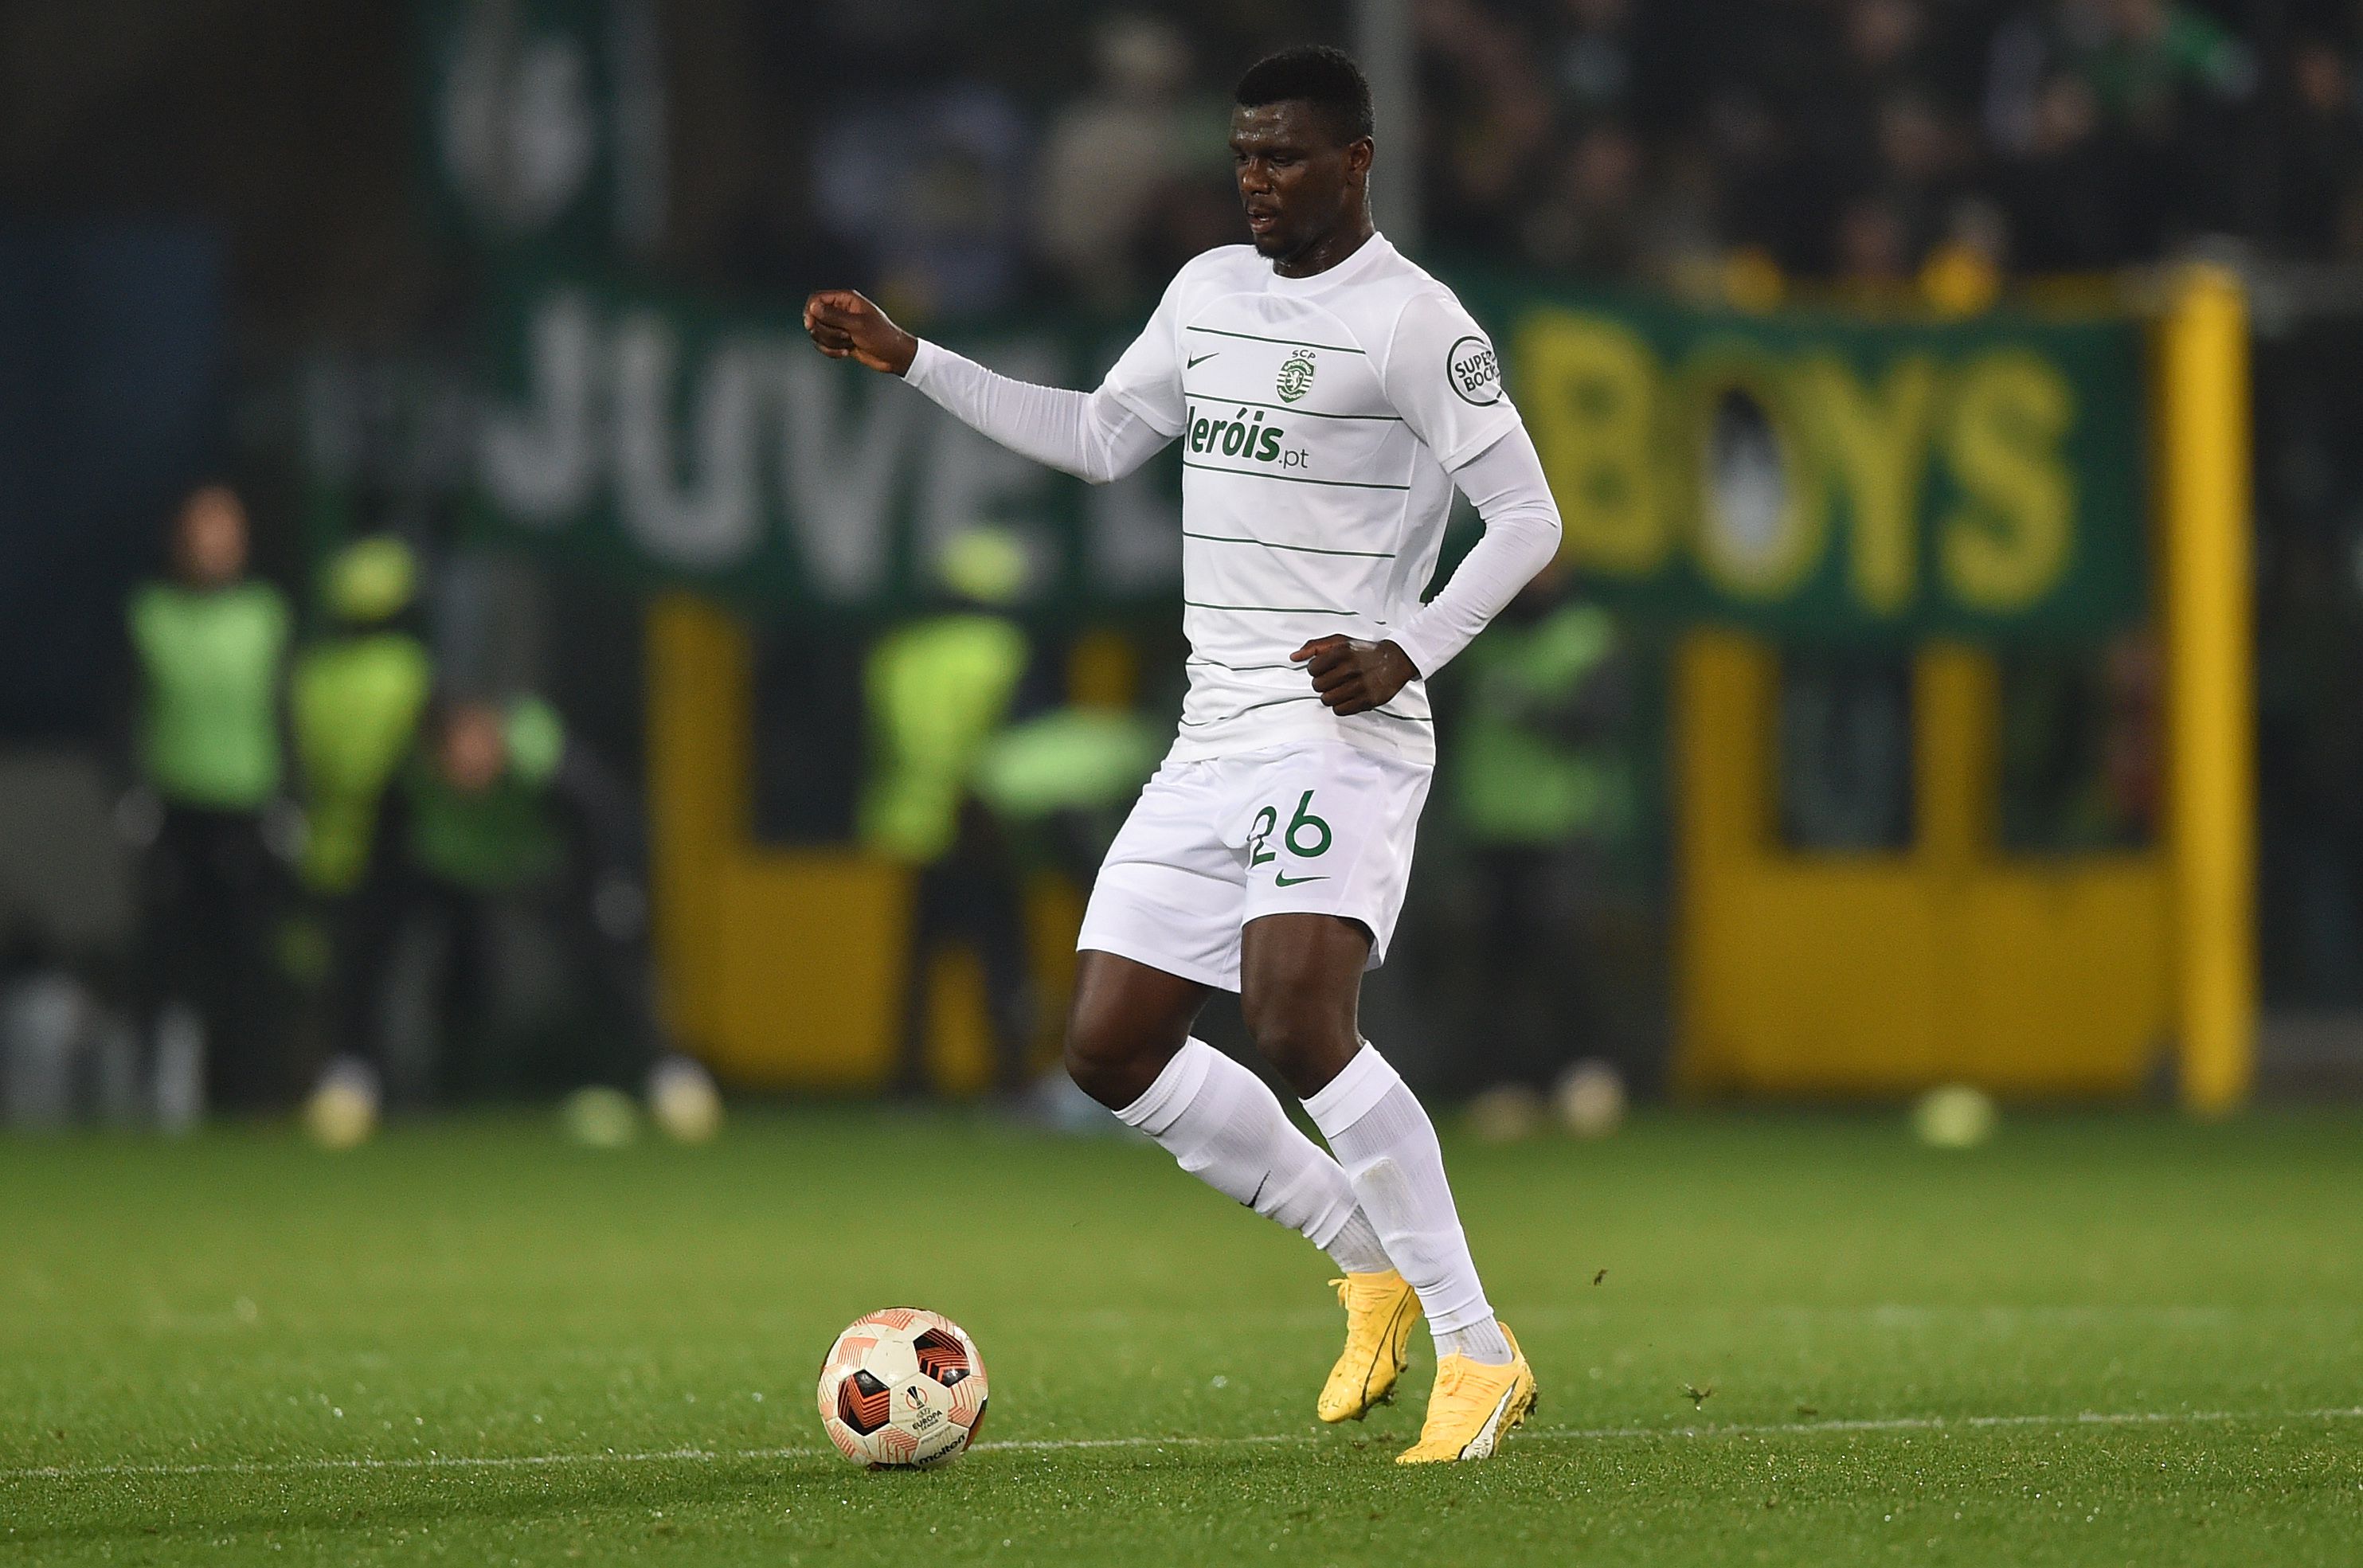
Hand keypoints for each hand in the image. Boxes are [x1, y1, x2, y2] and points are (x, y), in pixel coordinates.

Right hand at [802, 289, 918, 375]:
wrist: (893, 356)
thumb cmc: (882, 336)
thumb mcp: (858, 325)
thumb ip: (834, 316)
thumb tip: (813, 307)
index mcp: (846, 300)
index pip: (816, 299)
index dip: (810, 311)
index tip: (810, 325)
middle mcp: (840, 310)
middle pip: (814, 318)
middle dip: (826, 331)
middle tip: (845, 336)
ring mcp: (839, 326)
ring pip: (818, 333)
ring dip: (831, 342)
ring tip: (849, 343)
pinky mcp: (839, 340)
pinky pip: (823, 344)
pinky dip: (831, 351)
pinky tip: (846, 353)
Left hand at [1292, 636, 1420, 715]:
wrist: (1396, 660)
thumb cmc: (1364, 651)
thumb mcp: (1340, 641)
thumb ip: (1315, 647)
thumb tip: (1293, 657)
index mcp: (1342, 651)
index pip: (1312, 669)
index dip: (1316, 670)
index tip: (1325, 669)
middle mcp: (1351, 667)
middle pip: (1317, 686)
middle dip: (1322, 684)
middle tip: (1333, 680)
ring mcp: (1360, 685)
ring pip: (1327, 699)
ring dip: (1331, 696)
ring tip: (1340, 688)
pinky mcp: (1368, 700)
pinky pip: (1340, 710)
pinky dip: (1341, 706)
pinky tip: (1348, 697)